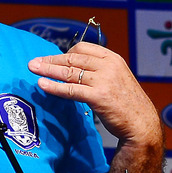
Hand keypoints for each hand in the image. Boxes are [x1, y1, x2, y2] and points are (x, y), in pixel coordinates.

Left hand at [28, 42, 160, 145]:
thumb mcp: (115, 77)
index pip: (82, 48)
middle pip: (72, 59)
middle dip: (50, 60)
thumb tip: (70, 66)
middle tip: (33, 62)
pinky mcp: (99, 96)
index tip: (51, 58)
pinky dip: (54, 86)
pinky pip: (70, 89)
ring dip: (48, 70)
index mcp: (112, 58)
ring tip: (32, 69)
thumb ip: (97, 70)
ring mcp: (103, 80)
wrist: (141, 124)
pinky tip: (42, 84)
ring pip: (69, 72)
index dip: (64, 53)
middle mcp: (108, 66)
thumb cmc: (125, 102)